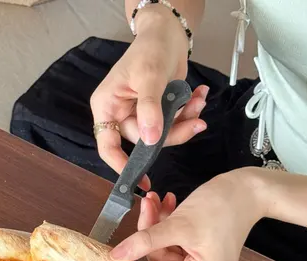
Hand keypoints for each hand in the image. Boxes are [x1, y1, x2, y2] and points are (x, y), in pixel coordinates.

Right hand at [90, 6, 207, 188]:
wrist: (168, 33)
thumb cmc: (150, 50)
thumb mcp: (149, 77)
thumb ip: (150, 109)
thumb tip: (150, 140)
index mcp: (107, 108)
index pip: (108, 146)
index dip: (121, 165)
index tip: (140, 181)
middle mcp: (121, 115)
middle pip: (144, 141)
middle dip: (173, 132)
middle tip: (196, 122)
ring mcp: (140, 115)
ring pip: (162, 135)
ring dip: (185, 122)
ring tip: (199, 101)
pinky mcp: (159, 112)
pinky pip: (173, 124)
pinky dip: (188, 113)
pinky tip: (198, 96)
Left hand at [110, 169, 264, 260]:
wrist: (251, 186)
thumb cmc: (223, 205)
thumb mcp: (179, 224)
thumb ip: (146, 241)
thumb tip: (116, 257)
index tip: (111, 254)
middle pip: (161, 259)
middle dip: (150, 233)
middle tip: (146, 206)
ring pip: (165, 246)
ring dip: (157, 224)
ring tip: (155, 200)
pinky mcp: (202, 249)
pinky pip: (175, 240)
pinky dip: (168, 223)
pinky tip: (167, 204)